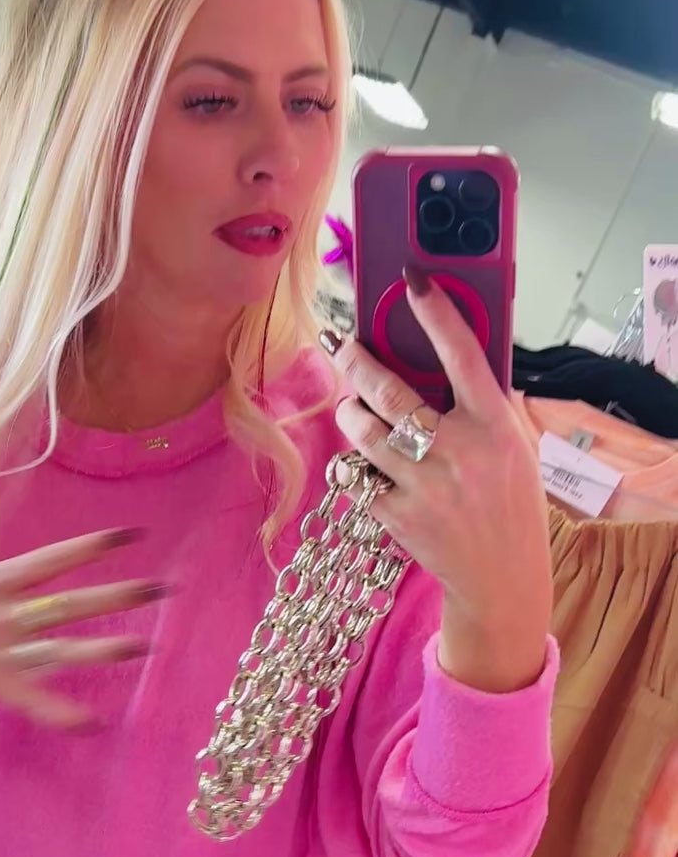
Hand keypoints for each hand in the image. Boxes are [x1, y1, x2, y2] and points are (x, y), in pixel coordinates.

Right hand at [0, 529, 164, 729]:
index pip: (52, 561)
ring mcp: (3, 653)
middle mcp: (4, 617)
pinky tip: (96, 723)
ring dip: (105, 650)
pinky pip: (35, 703)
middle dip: (118, 597)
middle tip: (162, 590)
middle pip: (72, 605)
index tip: (130, 537)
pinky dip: (63, 715)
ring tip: (145, 646)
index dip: (91, 548)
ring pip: (63, 651)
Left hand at [335, 270, 552, 693]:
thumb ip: (482, 406)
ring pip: (362, 430)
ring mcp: (425, 486)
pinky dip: (356, 463)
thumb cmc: (509, 503)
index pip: (463, 355)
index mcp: (494, 426)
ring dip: (350, 412)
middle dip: (356, 360)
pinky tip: (365, 461)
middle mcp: (459, 452)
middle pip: (390, 390)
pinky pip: (358, 475)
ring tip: (354, 408)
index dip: (437, 313)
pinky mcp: (398, 517)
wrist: (501, 577)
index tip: (413, 279)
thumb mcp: (514, 447)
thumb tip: (444, 354)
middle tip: (342, 344)